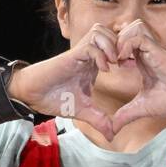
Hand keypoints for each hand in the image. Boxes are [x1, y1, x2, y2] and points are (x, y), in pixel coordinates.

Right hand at [7, 23, 123, 139]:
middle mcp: (88, 54)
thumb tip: (112, 135)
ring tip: (114, 65)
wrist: (33, 96)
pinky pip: (90, 44)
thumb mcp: (83, 111)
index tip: (132, 67)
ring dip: (111, 46)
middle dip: (121, 45)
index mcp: (93, 63)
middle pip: (110, 32)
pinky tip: (103, 70)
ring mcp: (79, 53)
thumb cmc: (55, 98)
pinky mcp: (71, 56)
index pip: (114, 44)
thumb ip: (99, 120)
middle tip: (125, 63)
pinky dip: (100, 54)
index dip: (125, 52)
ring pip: (100, 32)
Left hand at [107, 20, 165, 132]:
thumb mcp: (141, 108)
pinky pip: (137, 37)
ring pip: (129, 30)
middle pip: (122, 34)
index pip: (121, 47)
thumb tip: (112, 131)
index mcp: (141, 62)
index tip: (106, 69)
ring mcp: (151, 50)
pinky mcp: (156, 49)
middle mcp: (145, 53)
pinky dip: (126, 45)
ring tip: (114, 62)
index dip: (109, 54)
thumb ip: (124, 115)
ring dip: (118, 43)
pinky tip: (123, 61)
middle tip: (106, 63)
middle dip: (110, 46)